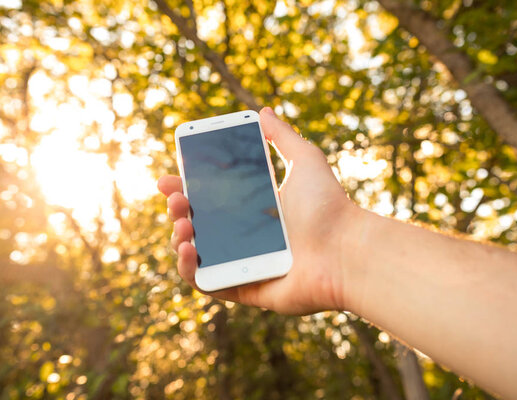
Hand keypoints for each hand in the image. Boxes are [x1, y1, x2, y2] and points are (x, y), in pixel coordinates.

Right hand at [157, 107, 358, 314]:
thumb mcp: (305, 160)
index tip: (170, 177)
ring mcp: (243, 265)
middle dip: (179, 210)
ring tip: (183, 223)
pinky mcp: (244, 290)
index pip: (211, 199)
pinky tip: (188, 249)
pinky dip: (189, 270)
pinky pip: (206, 284)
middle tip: (176, 199)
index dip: (186, 188)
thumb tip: (262, 110)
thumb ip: (282, 136)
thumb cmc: (329, 207)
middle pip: (199, 225)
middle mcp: (246, 237)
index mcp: (255, 209)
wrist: (346, 250)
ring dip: (179, 238)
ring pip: (196, 255)